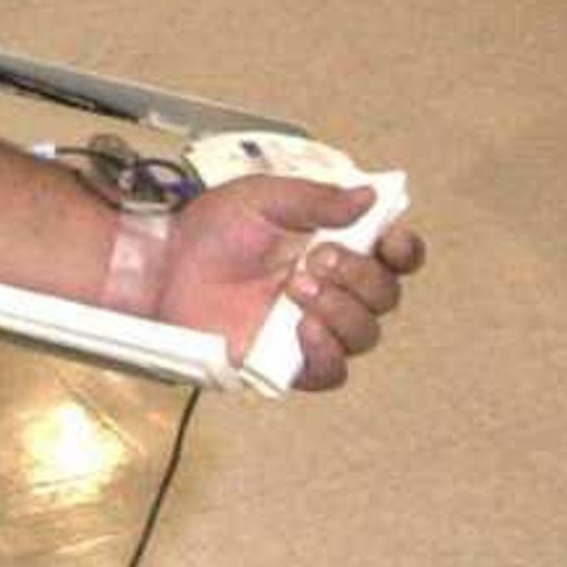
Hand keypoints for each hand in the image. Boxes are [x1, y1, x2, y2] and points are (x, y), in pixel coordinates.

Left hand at [149, 175, 422, 391]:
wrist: (163, 269)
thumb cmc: (208, 231)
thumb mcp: (261, 198)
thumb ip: (316, 198)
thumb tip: (369, 196)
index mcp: (333, 246)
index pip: (391, 256)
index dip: (403, 250)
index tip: (391, 241)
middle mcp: (333, 289)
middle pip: (385, 295)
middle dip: (362, 275)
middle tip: (320, 257)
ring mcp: (313, 327)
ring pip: (365, 334)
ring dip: (343, 308)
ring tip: (297, 287)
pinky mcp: (290, 363)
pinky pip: (332, 370)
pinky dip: (327, 350)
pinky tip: (303, 327)